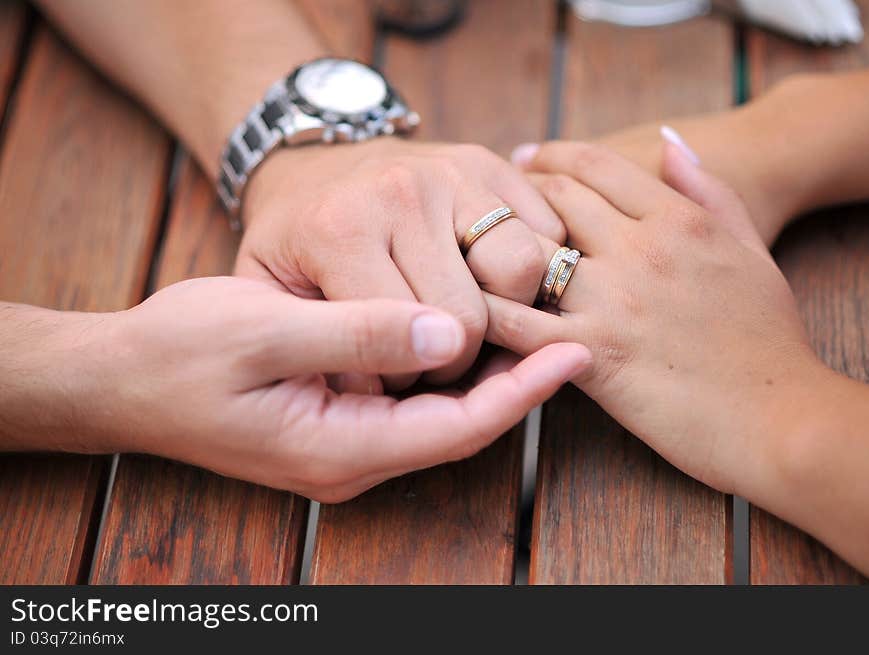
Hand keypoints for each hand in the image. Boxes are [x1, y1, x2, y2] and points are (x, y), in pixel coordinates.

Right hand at [98, 277, 588, 501]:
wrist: (120, 377)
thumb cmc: (181, 351)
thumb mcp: (266, 331)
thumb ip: (358, 334)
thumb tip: (445, 333)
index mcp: (338, 448)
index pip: (457, 428)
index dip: (522, 392)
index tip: (573, 352)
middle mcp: (350, 459)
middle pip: (458, 429)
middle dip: (517, 386)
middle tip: (569, 332)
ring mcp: (341, 446)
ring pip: (437, 418)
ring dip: (486, 378)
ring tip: (534, 329)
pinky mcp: (332, 423)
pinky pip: (408, 405)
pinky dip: (444, 372)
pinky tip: (463, 332)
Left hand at [236, 138, 565, 390]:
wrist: (308, 167)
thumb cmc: (292, 245)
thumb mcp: (268, 299)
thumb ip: (319, 346)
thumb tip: (386, 393)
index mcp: (342, 230)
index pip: (417, 341)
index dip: (411, 380)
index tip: (391, 375)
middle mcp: (403, 192)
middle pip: (475, 314)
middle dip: (460, 358)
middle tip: (431, 355)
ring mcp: (453, 172)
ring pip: (526, 268)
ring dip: (508, 310)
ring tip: (470, 318)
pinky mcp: (489, 162)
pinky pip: (547, 231)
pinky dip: (532, 268)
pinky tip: (491, 280)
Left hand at [487, 138, 828, 498]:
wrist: (780, 417)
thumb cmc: (768, 336)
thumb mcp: (751, 246)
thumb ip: (710, 189)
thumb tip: (669, 141)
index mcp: (678, 219)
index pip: (594, 164)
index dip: (551, 155)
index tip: (524, 159)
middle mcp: (640, 249)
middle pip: (554, 199)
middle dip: (514, 193)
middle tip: (485, 201)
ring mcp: (613, 301)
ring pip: (528, 252)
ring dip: (490, 246)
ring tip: (464, 248)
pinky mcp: (592, 353)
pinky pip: (520, 325)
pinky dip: (485, 311)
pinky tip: (461, 306)